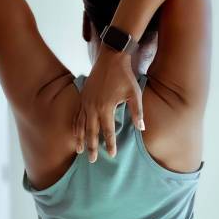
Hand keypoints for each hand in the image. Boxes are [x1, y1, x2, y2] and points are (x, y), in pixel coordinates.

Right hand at [73, 48, 143, 162]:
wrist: (111, 58)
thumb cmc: (125, 76)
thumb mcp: (135, 94)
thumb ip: (137, 112)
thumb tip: (141, 128)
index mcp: (106, 107)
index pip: (108, 131)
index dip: (110, 144)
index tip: (112, 155)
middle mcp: (93, 107)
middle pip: (92, 132)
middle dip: (92, 147)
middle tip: (92, 160)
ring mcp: (86, 102)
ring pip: (81, 125)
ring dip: (81, 139)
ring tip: (80, 151)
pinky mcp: (83, 97)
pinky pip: (77, 115)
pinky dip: (76, 126)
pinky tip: (76, 134)